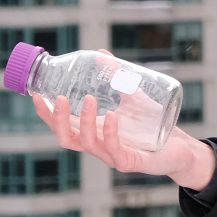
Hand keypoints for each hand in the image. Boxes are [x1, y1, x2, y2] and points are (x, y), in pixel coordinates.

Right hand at [31, 51, 216, 189]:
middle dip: (58, 120)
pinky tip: (112, 117)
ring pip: (88, 144)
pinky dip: (110, 133)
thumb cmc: (152, 124)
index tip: (36, 95)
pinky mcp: (130, 162)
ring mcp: (113, 156)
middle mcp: (99, 146)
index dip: (47, 114)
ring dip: (85, 121)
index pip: (63, 126)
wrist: (180, 147)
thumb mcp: (133, 96)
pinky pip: (115, 150)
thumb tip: (100, 54)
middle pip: (67, 139)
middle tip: (59, 98)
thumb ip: (117, 77)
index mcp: (94, 132)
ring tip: (90, 99)